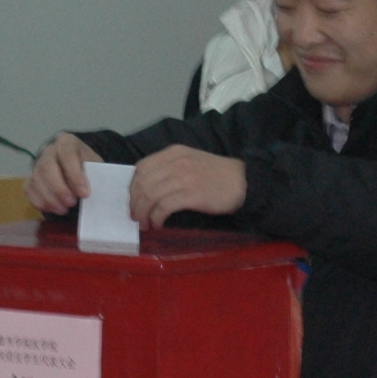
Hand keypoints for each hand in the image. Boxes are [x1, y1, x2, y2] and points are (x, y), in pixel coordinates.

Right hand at [26, 133, 93, 214]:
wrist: (72, 164)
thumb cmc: (85, 165)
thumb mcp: (94, 164)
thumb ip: (94, 175)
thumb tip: (92, 192)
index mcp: (67, 143)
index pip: (67, 156)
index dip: (75, 176)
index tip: (84, 193)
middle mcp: (49, 151)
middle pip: (47, 168)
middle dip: (59, 189)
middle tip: (72, 203)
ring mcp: (37, 164)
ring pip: (37, 180)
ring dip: (50, 199)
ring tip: (64, 209)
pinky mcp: (30, 178)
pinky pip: (29, 190)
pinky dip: (39, 202)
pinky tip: (52, 209)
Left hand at [129, 146, 247, 223]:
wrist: (243, 181)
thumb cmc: (216, 174)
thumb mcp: (190, 161)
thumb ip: (170, 168)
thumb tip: (147, 188)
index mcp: (173, 153)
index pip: (141, 167)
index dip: (133, 187)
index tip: (134, 201)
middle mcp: (175, 162)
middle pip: (142, 183)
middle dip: (135, 203)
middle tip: (136, 217)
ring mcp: (183, 177)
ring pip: (150, 195)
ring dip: (144, 213)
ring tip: (145, 224)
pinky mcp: (191, 194)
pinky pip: (164, 207)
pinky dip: (156, 218)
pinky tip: (159, 224)